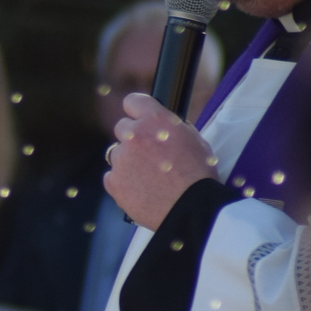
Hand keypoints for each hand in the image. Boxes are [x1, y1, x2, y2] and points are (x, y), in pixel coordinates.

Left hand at [103, 92, 216, 228]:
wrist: (192, 209)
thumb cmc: (199, 176)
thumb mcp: (194, 140)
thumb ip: (171, 128)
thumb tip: (161, 125)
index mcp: (155, 120)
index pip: (133, 101)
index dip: (137, 111)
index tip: (139, 118)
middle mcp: (134, 135)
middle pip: (122, 128)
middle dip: (134, 139)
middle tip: (150, 155)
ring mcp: (121, 159)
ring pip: (117, 154)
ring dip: (128, 161)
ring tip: (150, 177)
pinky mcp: (113, 181)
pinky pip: (112, 177)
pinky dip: (123, 182)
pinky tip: (141, 190)